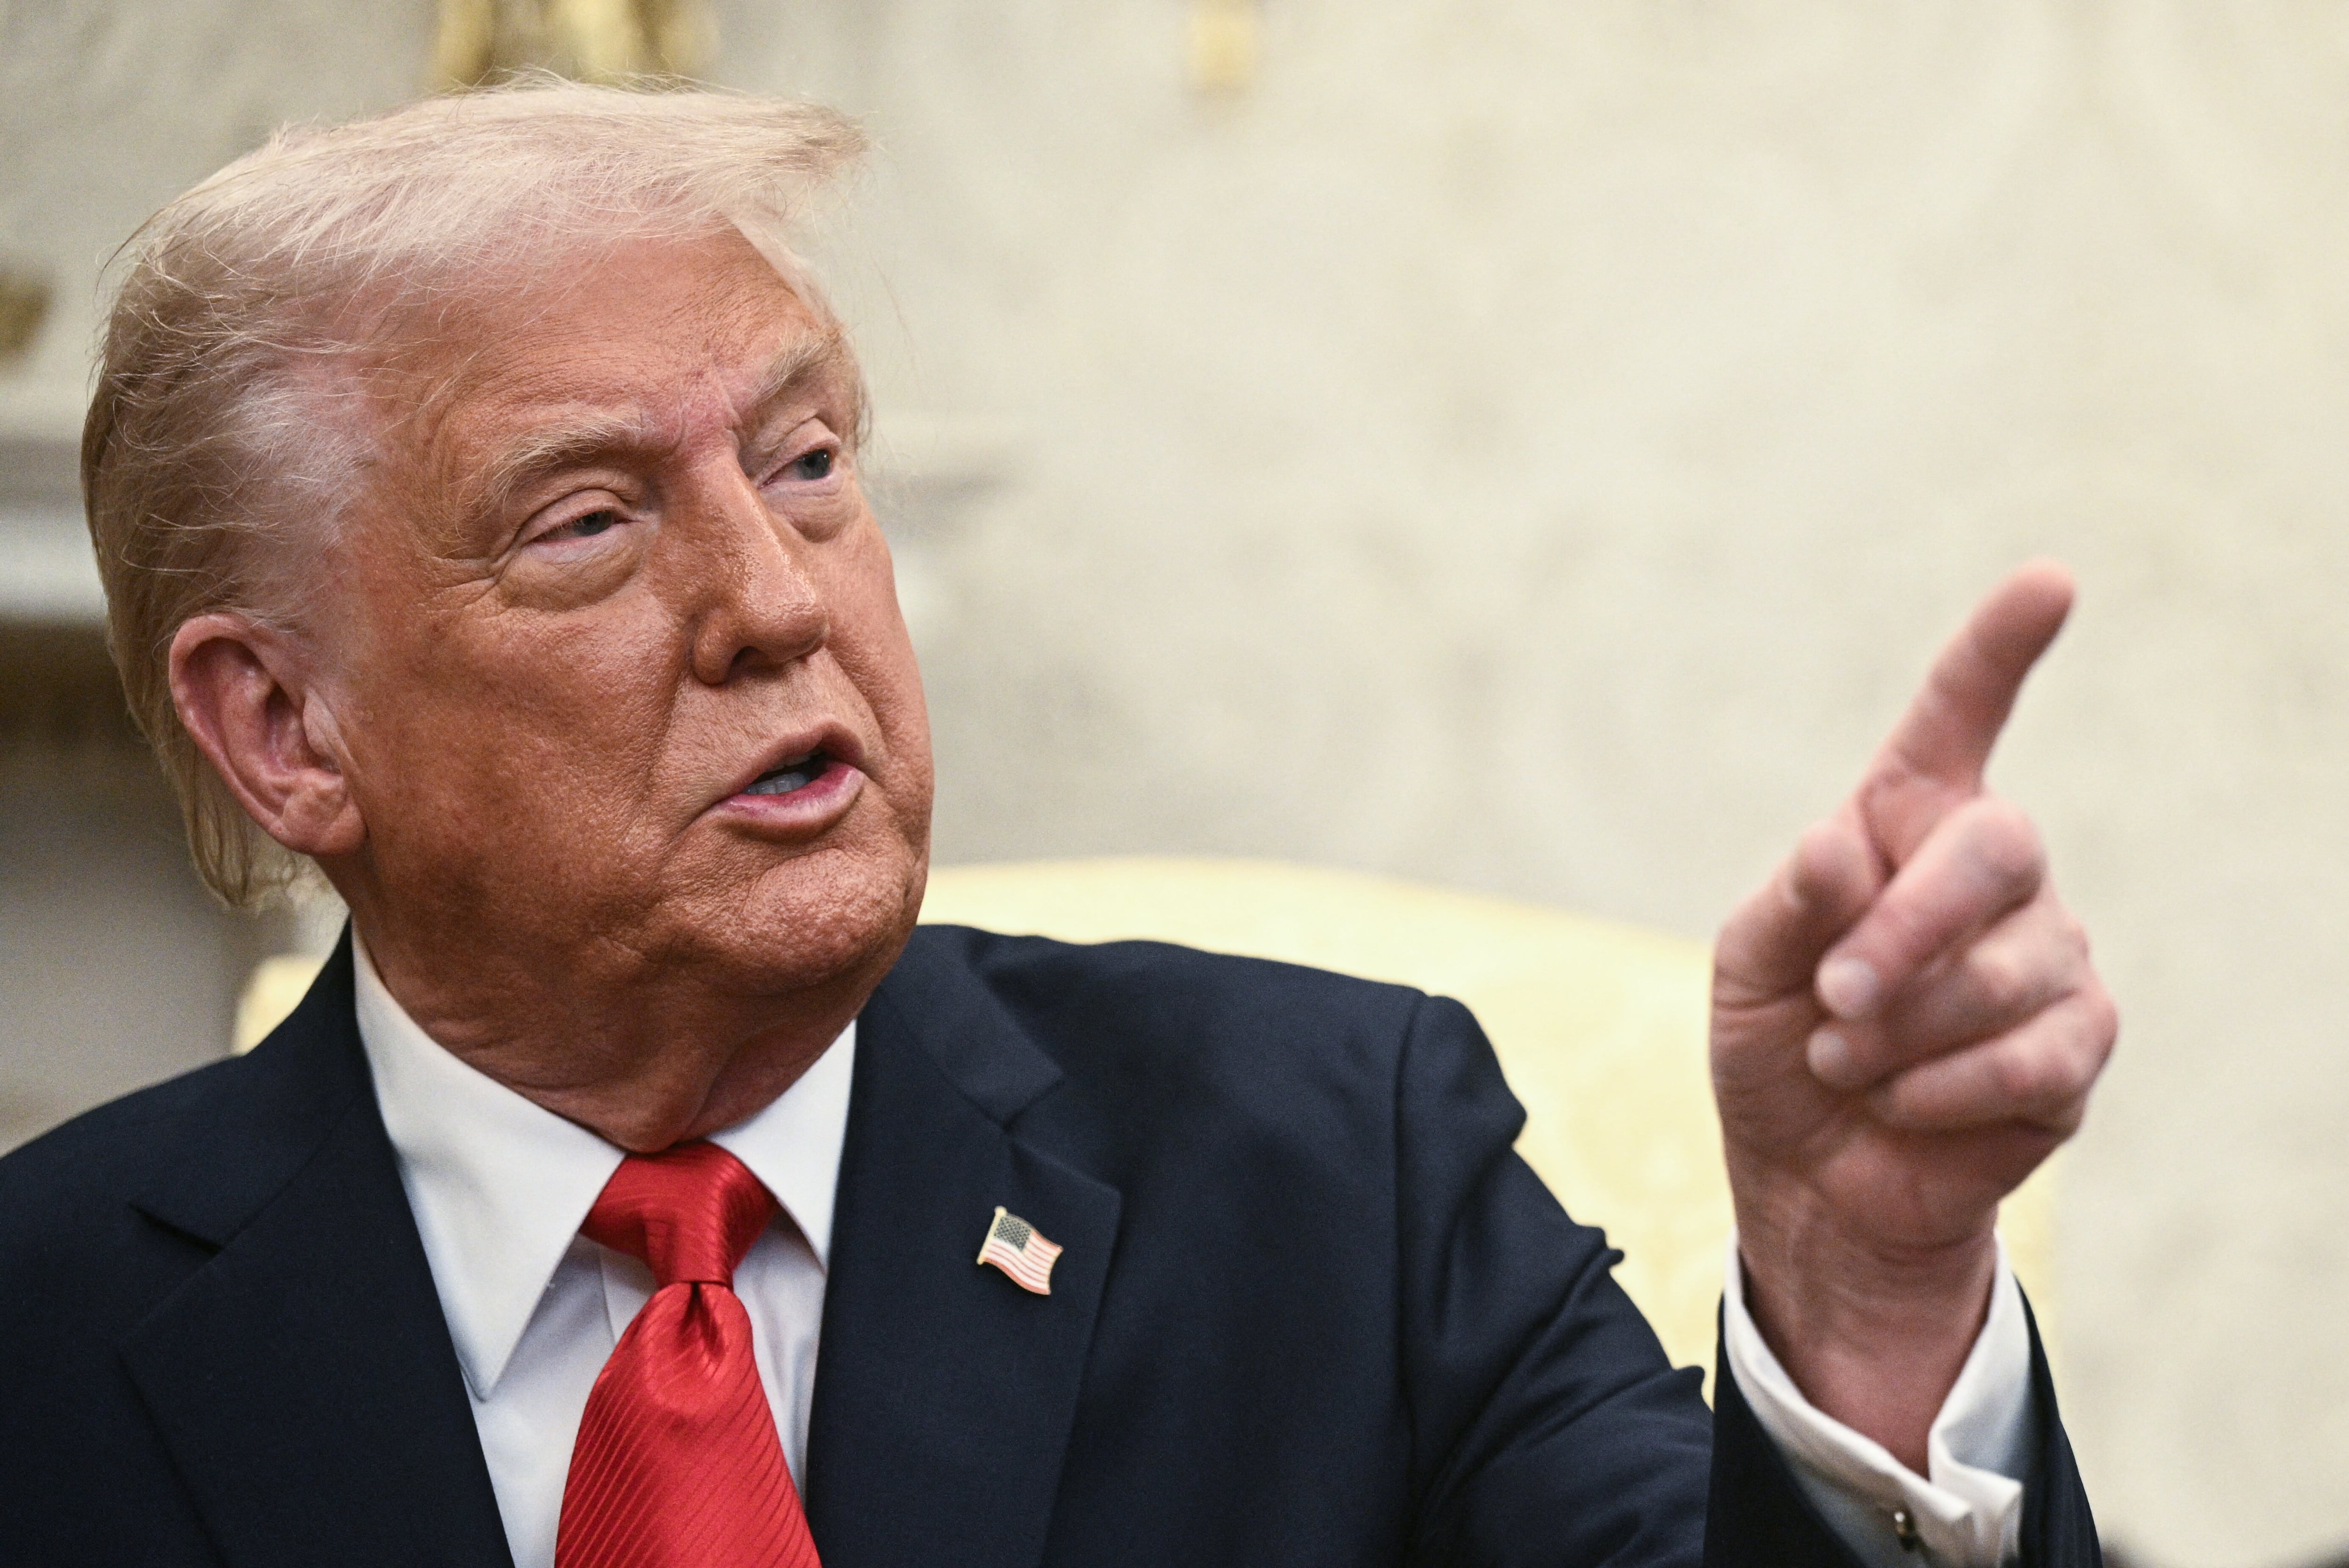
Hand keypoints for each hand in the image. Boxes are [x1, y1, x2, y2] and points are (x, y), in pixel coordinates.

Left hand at [1710, 561, 2116, 1469]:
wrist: (1811, 1177)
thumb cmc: (1777, 1050)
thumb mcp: (1744, 969)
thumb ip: (1787, 903)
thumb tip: (1839, 848)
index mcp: (1904, 827)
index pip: (1960, 716)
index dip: (2001, 649)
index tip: (2050, 580)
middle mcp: (1993, 877)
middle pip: (1996, 847)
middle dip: (1906, 931)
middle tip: (1834, 999)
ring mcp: (2049, 959)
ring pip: (2006, 970)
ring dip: (1902, 1032)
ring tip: (1847, 1064)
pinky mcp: (2075, 1049)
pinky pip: (2031, 1056)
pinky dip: (1942, 1089)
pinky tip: (1903, 1104)